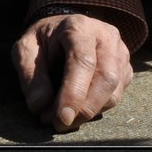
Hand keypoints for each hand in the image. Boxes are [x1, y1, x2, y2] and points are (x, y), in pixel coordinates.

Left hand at [12, 12, 132, 131]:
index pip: (83, 62)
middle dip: (83, 109)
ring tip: (62, 117)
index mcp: (79, 27)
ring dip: (89, 113)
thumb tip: (40, 106)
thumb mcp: (25, 49)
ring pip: (114, 93)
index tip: (62, 118)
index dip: (74, 93)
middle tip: (58, 124)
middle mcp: (106, 38)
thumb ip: (30, 75)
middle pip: (105, 79)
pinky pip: (117, 97)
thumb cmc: (43, 40)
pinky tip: (77, 108)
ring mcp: (120, 54)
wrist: (61, 30)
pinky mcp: (126, 70)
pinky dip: (97, 109)